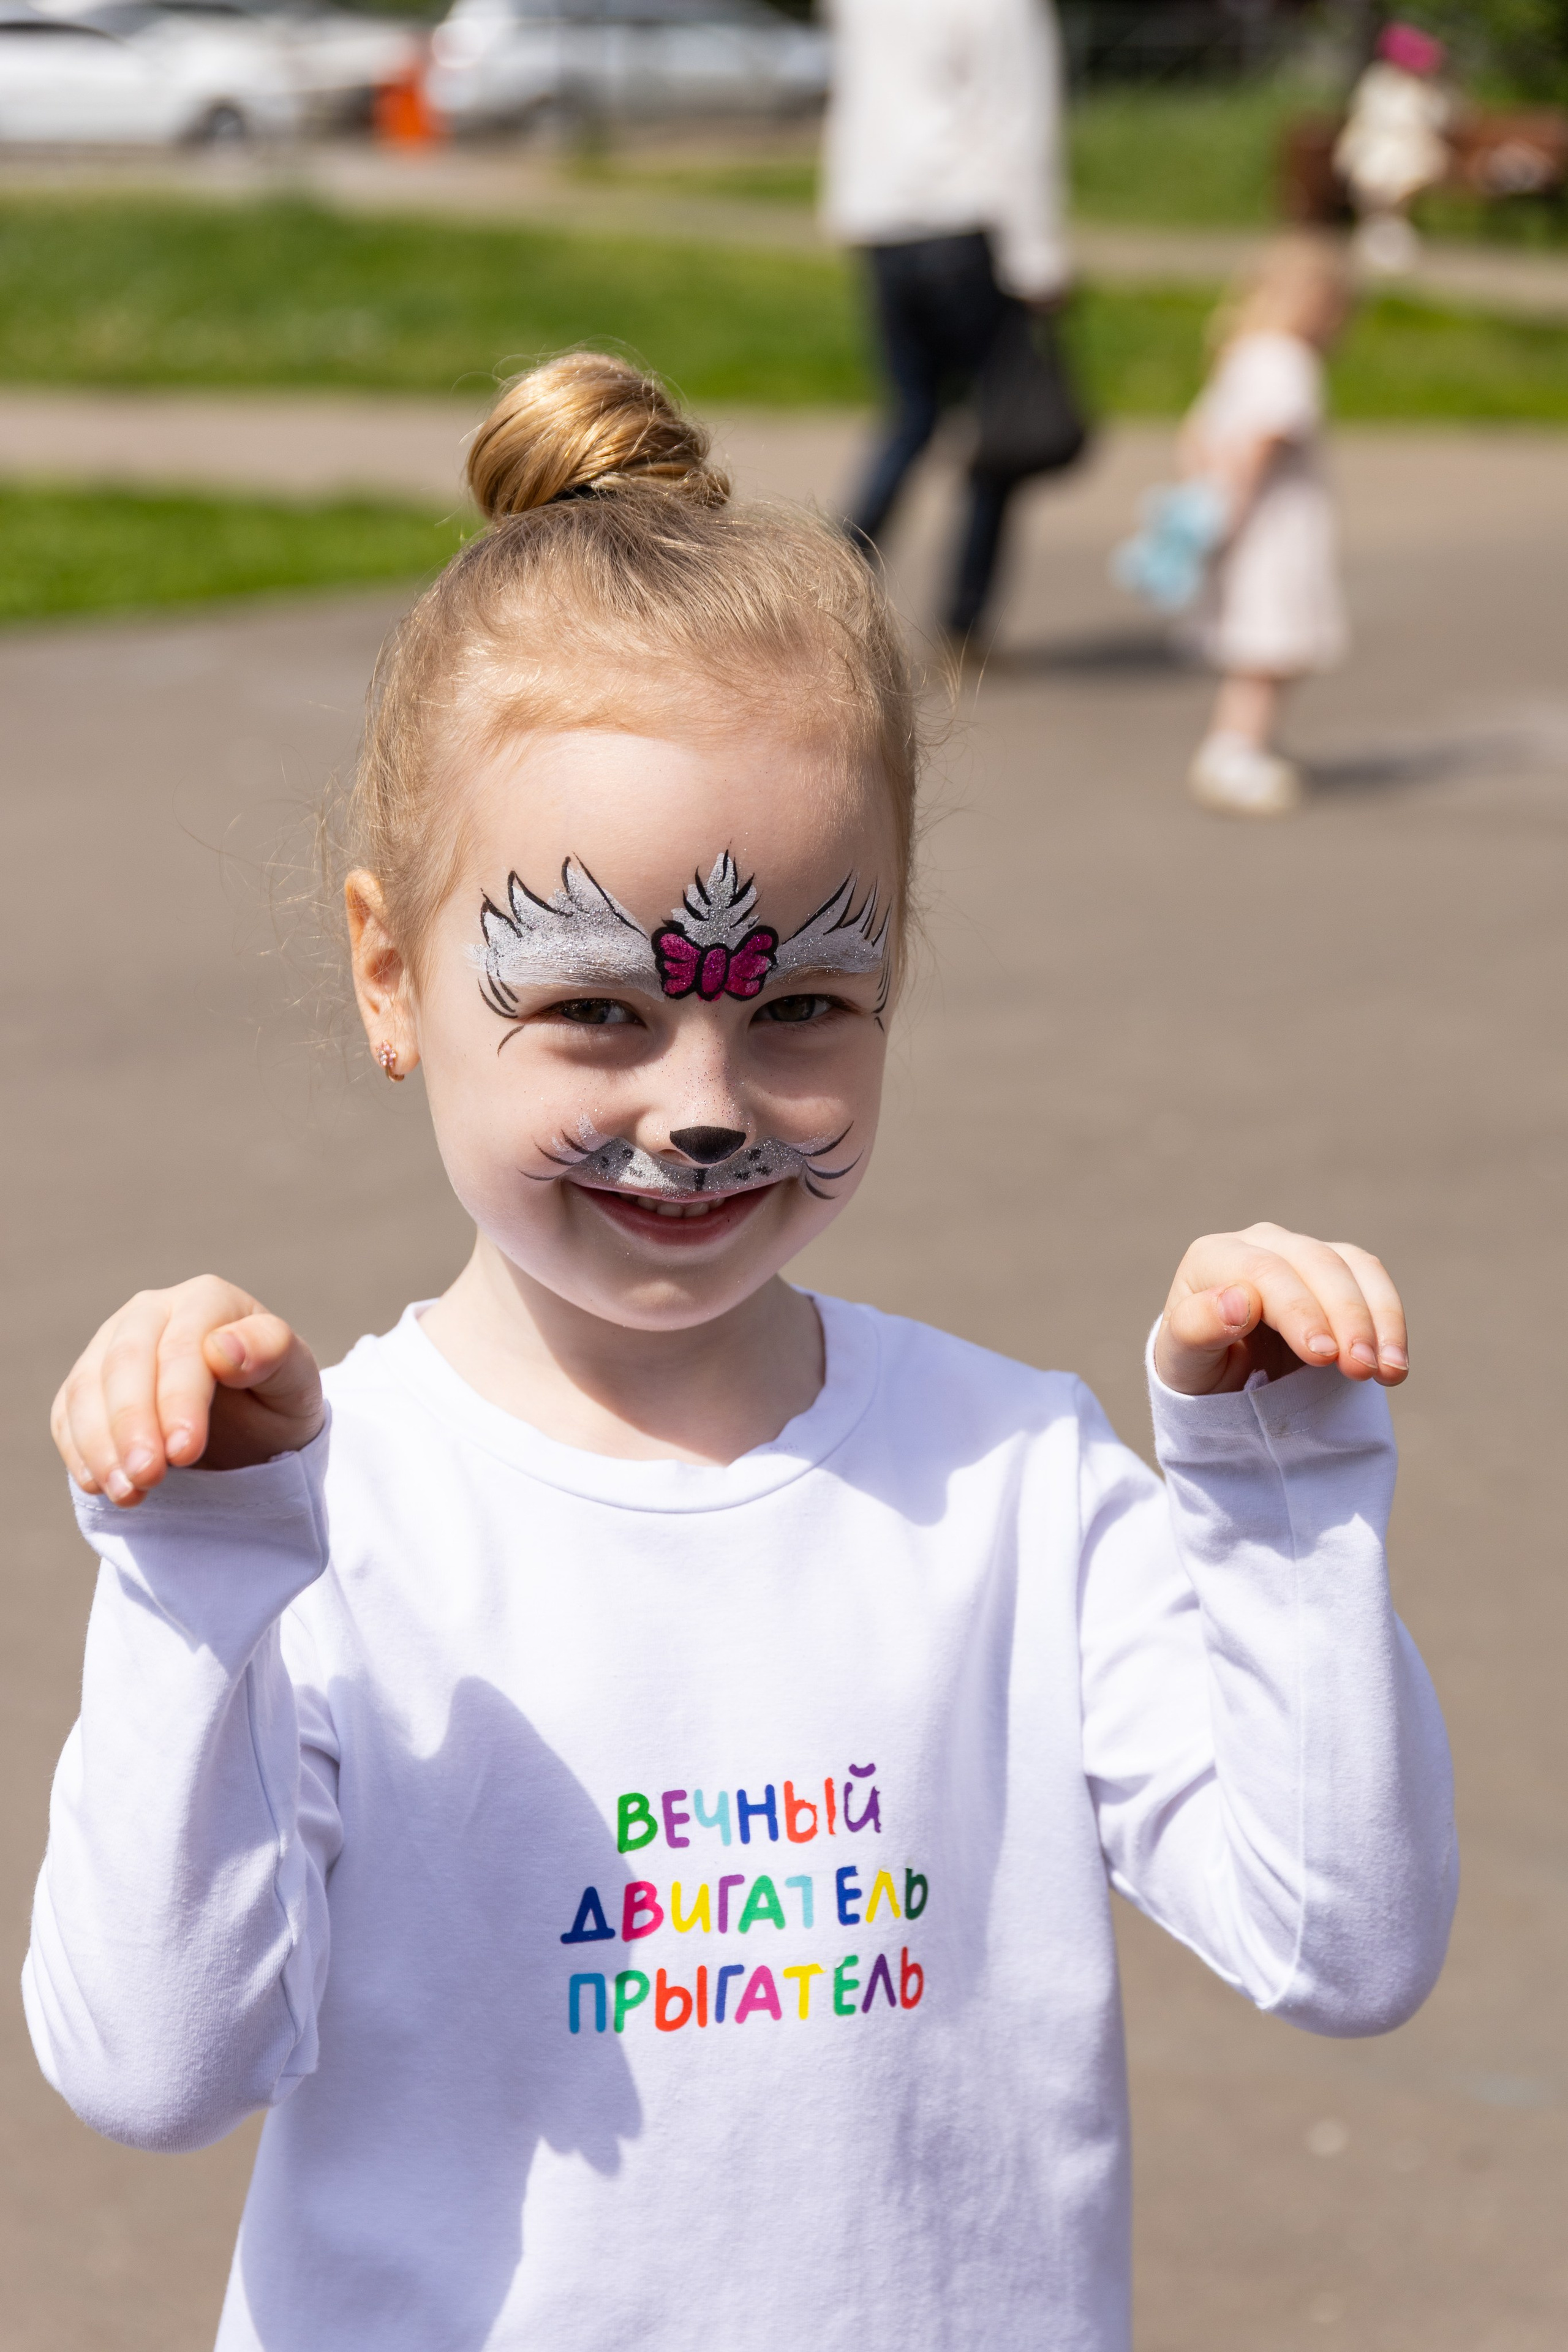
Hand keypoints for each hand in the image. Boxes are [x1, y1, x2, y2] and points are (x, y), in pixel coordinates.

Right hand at [51, 1276, 323, 1506]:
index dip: (178, 1400)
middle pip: (127, 1363)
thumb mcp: (295, 1382)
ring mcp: (112, 1343)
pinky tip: (100, 1485)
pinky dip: (79, 1451)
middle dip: (132, 1425)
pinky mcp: (87, 1382)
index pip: (182, 1347)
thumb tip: (222, 1348)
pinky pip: (68, 1412)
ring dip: (101, 1445)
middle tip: (147, 1478)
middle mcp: (152, 1312)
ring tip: (127, 1493)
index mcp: (207, 1300)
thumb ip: (272, 1353)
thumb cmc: (277, 1398)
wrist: (253, 1426)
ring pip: (88, 1387)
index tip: (184, 1452)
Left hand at [1155, 1223, 1408, 1397]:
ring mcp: (1301, 1252)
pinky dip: (1389, 1320)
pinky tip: (1395, 1364)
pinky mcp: (1336, 1269)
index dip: (1298, 1309)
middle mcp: (1259, 1242)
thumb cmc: (1196, 1364)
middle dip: (1344, 1316)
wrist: (1220, 1372)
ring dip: (1376, 1319)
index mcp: (1213, 1257)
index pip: (1262, 1271)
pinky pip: (1372, 1281)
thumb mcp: (1181, 1360)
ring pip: (1350, 1267)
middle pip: (1313, 1263)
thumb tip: (1239, 1300)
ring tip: (1387, 1372)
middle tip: (1360, 1369)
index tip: (1322, 1354)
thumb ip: (1196, 1328)